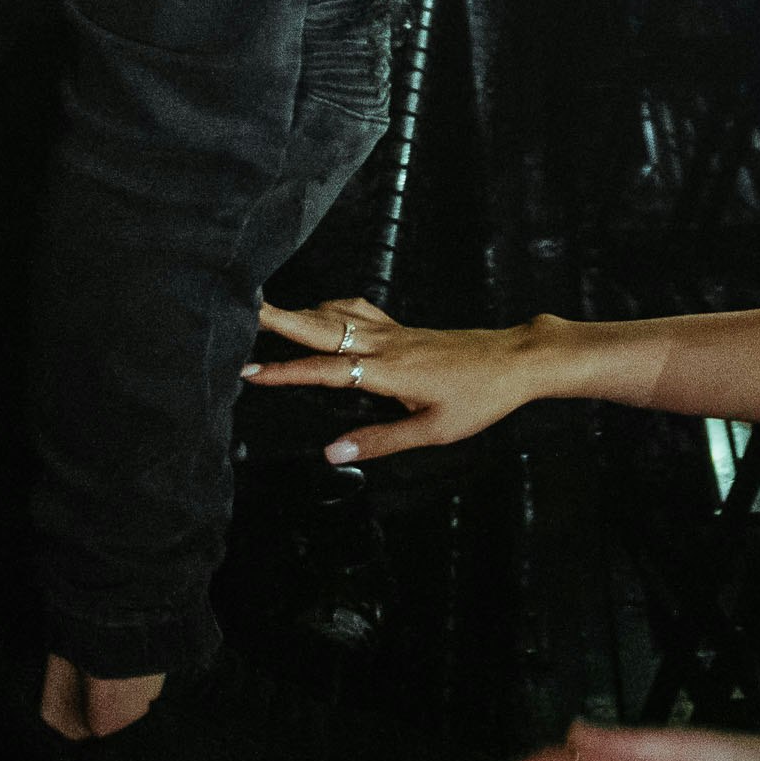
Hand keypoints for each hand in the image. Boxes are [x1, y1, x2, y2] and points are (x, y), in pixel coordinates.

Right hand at [248, 297, 551, 465]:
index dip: (285, 371)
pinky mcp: (404, 328)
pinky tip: (325, 311)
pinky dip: (333, 307)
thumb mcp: (432, 431)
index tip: (249, 370)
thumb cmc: (480, 397)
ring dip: (302, 312)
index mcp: (388, 370)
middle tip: (243, 308)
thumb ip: (379, 441)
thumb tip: (331, 452)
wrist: (516, 359)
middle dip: (280, 319)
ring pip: (338, 315)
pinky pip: (360, 311)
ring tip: (267, 313)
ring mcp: (395, 332)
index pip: (325, 370)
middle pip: (323, 328)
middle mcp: (386, 344)